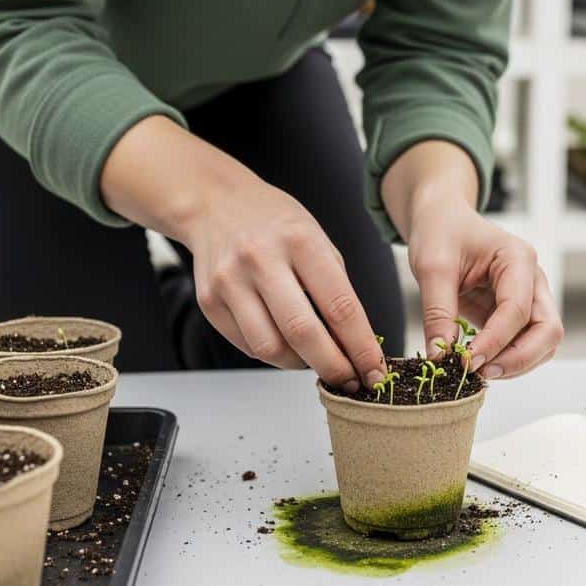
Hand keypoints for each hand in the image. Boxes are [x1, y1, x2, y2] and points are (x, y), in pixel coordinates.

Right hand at [101, 116, 385, 390]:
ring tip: (315, 361)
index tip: (375, 370)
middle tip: (350, 381)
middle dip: (333, 367)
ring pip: (271, 348)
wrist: (215, 204)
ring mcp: (230, 281)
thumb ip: (335, 288)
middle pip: (303, 333)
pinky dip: (273, 355)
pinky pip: (247, 345)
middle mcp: (261, 259)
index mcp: (300, 240)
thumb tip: (356, 345)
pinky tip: (286, 346)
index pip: (339, 306)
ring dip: (301, 365)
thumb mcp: (316, 239)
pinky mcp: (209, 301)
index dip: (361, 347)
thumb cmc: (274, 223)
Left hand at [382, 141, 563, 379]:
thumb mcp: (431, 266)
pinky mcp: (516, 313)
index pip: (518, 309)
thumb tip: (440, 356)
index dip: (496, 340)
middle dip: (518, 358)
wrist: (442, 219)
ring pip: (543, 342)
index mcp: (517, 258)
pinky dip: (508, 359)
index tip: (468, 360)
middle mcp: (532, 279)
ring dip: (517, 363)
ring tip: (480, 371)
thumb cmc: (440, 231)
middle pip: (548, 330)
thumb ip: (437, 311)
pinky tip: (481, 363)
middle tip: (481, 372)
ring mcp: (529, 297)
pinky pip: (525, 343)